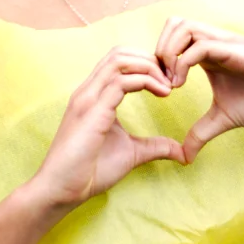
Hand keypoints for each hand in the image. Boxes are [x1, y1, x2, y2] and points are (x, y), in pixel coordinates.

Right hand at [30, 48, 184, 208]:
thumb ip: (154, 147)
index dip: (147, 65)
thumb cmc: (89, 171)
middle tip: (172, 80)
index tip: (169, 83)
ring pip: (120, 60)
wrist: (61, 190)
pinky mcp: (92, 110)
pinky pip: (121, 82)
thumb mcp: (131, 153)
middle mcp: (89, 91)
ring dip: (150, 67)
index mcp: (94, 96)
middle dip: (150, 60)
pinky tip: (163, 93)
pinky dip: (146, 80)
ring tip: (169, 85)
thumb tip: (181, 152)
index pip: (120, 61)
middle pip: (120, 52)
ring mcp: (88, 98)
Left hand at [154, 18, 243, 163]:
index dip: (158, 61)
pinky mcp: (233, 49)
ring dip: (168, 53)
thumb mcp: (223, 118)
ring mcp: (222, 42)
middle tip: (161, 82)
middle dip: (158, 51)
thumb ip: (200, 132)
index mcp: (207, 54)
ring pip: (182, 27)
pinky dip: (182, 63)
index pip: (171, 39)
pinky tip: (180, 85)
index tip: (158, 89)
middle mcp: (212, 42)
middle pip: (173, 24)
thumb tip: (184, 156)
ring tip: (171, 83)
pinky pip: (199, 45)